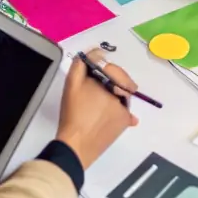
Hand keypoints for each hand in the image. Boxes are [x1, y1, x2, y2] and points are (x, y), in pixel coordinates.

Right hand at [56, 49, 137, 168]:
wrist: (76, 145)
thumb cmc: (73, 113)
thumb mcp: (72, 84)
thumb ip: (82, 64)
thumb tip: (96, 52)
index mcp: (110, 82)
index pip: (112, 68)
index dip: (101, 68)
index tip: (92, 73)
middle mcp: (122, 94)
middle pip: (119, 81)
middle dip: (108, 82)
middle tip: (92, 91)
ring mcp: (125, 110)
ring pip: (122, 96)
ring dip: (113, 95)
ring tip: (96, 104)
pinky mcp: (124, 124)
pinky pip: (125, 113)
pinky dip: (119, 111)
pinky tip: (108, 114)